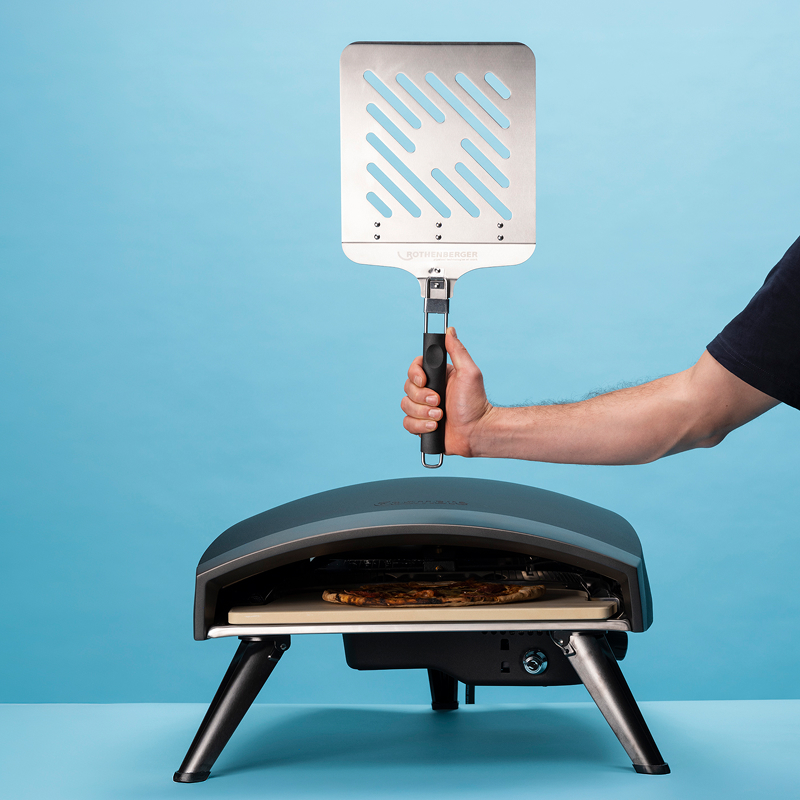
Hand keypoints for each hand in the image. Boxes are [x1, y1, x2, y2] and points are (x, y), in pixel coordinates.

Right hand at [401, 327, 491, 456]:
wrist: (476, 431)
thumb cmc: (476, 403)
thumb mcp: (469, 372)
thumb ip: (458, 350)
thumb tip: (450, 331)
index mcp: (437, 377)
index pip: (414, 369)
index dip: (415, 375)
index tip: (425, 381)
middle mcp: (428, 391)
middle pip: (407, 387)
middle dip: (422, 397)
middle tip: (439, 402)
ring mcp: (423, 408)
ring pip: (405, 405)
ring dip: (423, 412)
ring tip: (440, 416)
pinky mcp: (421, 425)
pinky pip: (407, 423)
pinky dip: (420, 425)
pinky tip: (434, 426)